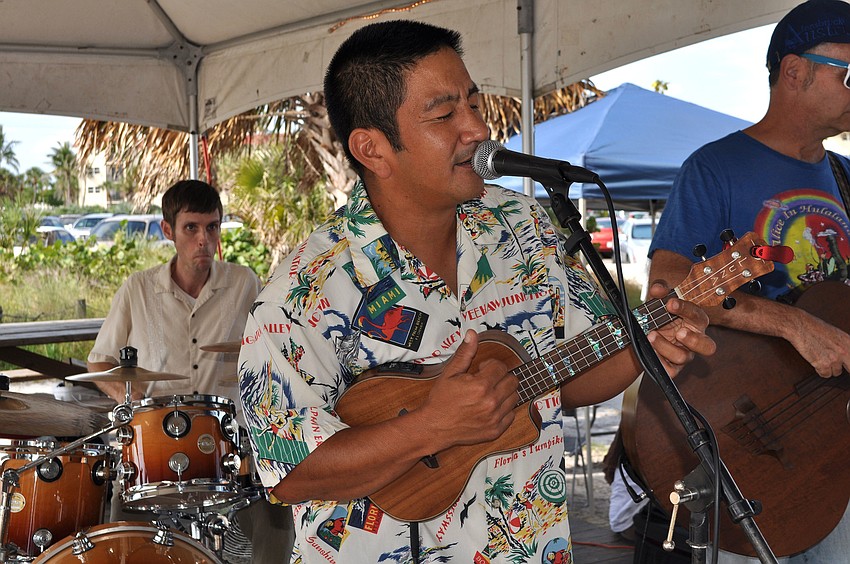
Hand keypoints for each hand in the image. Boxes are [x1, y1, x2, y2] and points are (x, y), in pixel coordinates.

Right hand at [421, 330, 518, 448]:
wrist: (434, 427)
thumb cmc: (440, 401)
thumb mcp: (450, 373)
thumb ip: (464, 353)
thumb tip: (472, 335)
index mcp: (481, 386)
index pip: (501, 367)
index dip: (491, 365)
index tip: (482, 369)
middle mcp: (491, 402)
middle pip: (512, 381)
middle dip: (500, 377)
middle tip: (486, 380)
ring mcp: (495, 418)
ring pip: (515, 397)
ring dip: (504, 392)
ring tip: (488, 393)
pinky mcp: (496, 430)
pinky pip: (511, 414)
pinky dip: (504, 409)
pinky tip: (490, 407)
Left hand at [645, 282, 715, 376]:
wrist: (646, 331)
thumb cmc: (661, 314)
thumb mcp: (660, 299)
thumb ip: (661, 290)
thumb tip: (657, 289)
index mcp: (696, 321)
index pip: (698, 315)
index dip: (686, 309)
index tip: (670, 303)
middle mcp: (695, 340)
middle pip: (708, 347)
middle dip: (694, 340)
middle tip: (679, 332)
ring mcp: (685, 354)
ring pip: (684, 357)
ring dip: (665, 346)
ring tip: (651, 336)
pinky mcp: (673, 367)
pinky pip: (670, 370)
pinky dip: (659, 361)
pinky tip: (650, 351)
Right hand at [786, 310, 849, 377]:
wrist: (799, 326)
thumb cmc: (814, 327)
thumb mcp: (836, 334)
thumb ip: (844, 345)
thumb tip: (846, 355)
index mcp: (849, 342)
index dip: (848, 363)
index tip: (845, 364)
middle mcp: (844, 351)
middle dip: (842, 367)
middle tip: (835, 363)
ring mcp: (834, 359)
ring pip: (836, 372)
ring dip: (829, 368)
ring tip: (821, 358)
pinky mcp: (823, 364)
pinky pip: (825, 374)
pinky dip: (820, 370)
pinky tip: (816, 361)